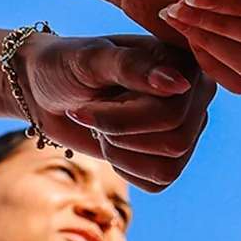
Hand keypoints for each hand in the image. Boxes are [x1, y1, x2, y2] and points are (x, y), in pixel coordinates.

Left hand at [21, 34, 211, 192]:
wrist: (46, 91)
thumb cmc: (66, 65)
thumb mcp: (89, 59)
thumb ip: (132, 66)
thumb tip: (179, 84)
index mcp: (184, 59)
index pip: (173, 112)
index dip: (124, 119)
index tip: (88, 103)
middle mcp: (195, 92)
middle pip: (176, 142)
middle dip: (121, 135)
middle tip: (94, 114)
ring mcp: (188, 125)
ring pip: (168, 167)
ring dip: (121, 153)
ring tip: (102, 127)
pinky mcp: (172, 154)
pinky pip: (160, 182)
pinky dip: (125, 169)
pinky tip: (112, 142)